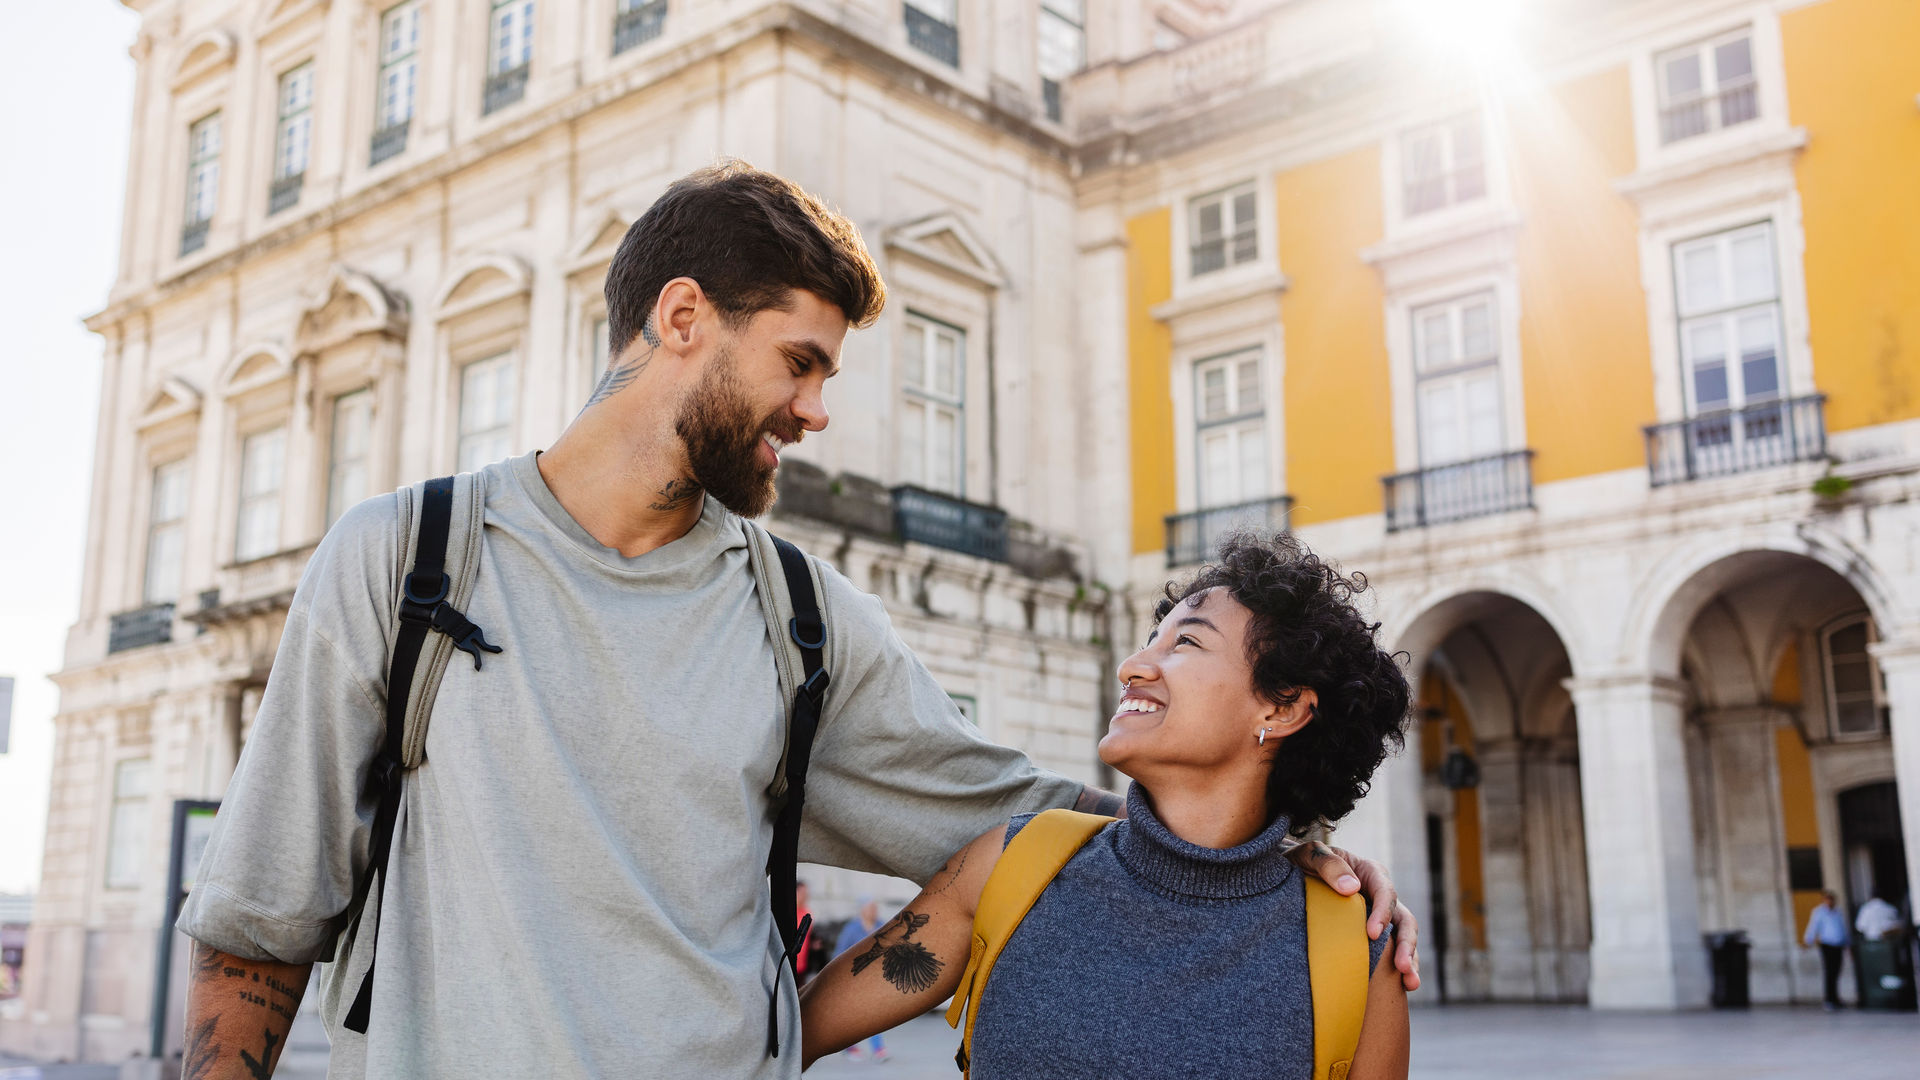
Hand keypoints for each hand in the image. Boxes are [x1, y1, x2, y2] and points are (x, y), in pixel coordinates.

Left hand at [1291, 841, 1420, 991]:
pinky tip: (1402, 987)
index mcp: (1370, 873)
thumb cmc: (1300, 862)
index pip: (1386, 892)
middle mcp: (1380, 896)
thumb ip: (1328, 865)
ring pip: (1404, 939)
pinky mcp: (1371, 936)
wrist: (1288, 876)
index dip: (1383, 913)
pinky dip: (1398, 969)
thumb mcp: (1310, 855)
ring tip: (1410, 983)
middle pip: (1403, 919)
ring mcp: (1378, 917)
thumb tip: (1352, 888)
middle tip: (1402, 967)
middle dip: (1407, 944)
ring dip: (1410, 960)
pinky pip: (1391, 952)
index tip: (1372, 934)